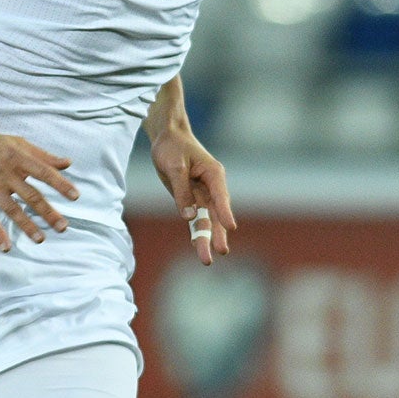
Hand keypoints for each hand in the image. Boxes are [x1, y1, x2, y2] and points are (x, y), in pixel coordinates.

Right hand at [0, 124, 77, 251]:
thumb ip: (42, 156)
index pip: (44, 172)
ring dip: (26, 224)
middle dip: (48, 212)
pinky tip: (6, 246)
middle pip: (31, 194)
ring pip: (11, 208)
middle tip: (63, 227)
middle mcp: (6, 171)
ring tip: (40, 238)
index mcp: (18, 157)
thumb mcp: (17, 143)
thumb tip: (67, 163)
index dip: (60, 184)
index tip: (75, 197)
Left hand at [150, 125, 234, 264]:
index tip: (231, 227)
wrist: (168, 138)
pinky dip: (197, 232)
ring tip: (207, 259)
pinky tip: (198, 246)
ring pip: (207, 219)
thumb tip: (189, 216)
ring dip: (206, 238)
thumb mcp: (175, 166)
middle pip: (216, 213)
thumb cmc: (173, 147)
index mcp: (213, 174)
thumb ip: (182, 191)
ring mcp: (203, 194)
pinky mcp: (192, 199)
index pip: (221, 196)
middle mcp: (212, 186)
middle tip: (221, 251)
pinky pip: (196, 218)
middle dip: (218, 233)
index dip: (225, 212)